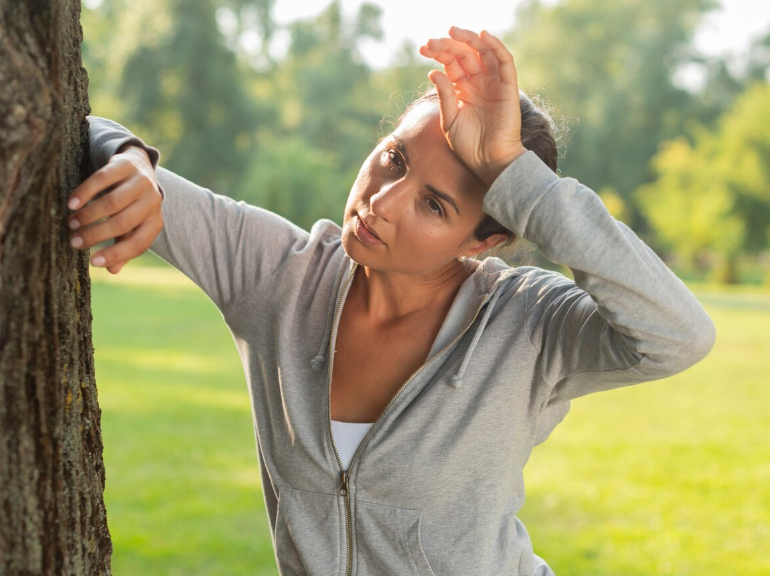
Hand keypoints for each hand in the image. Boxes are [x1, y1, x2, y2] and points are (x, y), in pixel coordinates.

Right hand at [66, 145, 162, 273]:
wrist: (138, 166)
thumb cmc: (132, 204)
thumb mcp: (132, 225)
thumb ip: (124, 246)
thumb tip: (112, 271)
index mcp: (155, 222)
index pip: (139, 243)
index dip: (116, 254)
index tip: (93, 263)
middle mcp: (152, 202)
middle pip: (123, 223)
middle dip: (96, 235)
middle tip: (73, 242)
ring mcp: (141, 182)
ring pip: (113, 202)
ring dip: (89, 215)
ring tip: (72, 224)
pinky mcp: (125, 165)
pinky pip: (103, 179)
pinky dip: (85, 192)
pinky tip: (72, 203)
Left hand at [419, 27, 526, 185]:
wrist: (489, 161)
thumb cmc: (469, 146)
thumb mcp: (449, 120)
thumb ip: (444, 96)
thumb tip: (433, 72)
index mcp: (463, 90)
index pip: (451, 63)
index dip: (438, 53)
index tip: (423, 49)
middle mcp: (479, 83)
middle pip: (464, 55)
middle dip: (448, 45)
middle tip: (431, 42)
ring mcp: (494, 83)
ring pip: (483, 53)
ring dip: (469, 39)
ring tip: (453, 31)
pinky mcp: (508, 87)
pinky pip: (504, 62)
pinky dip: (496, 46)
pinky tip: (483, 36)